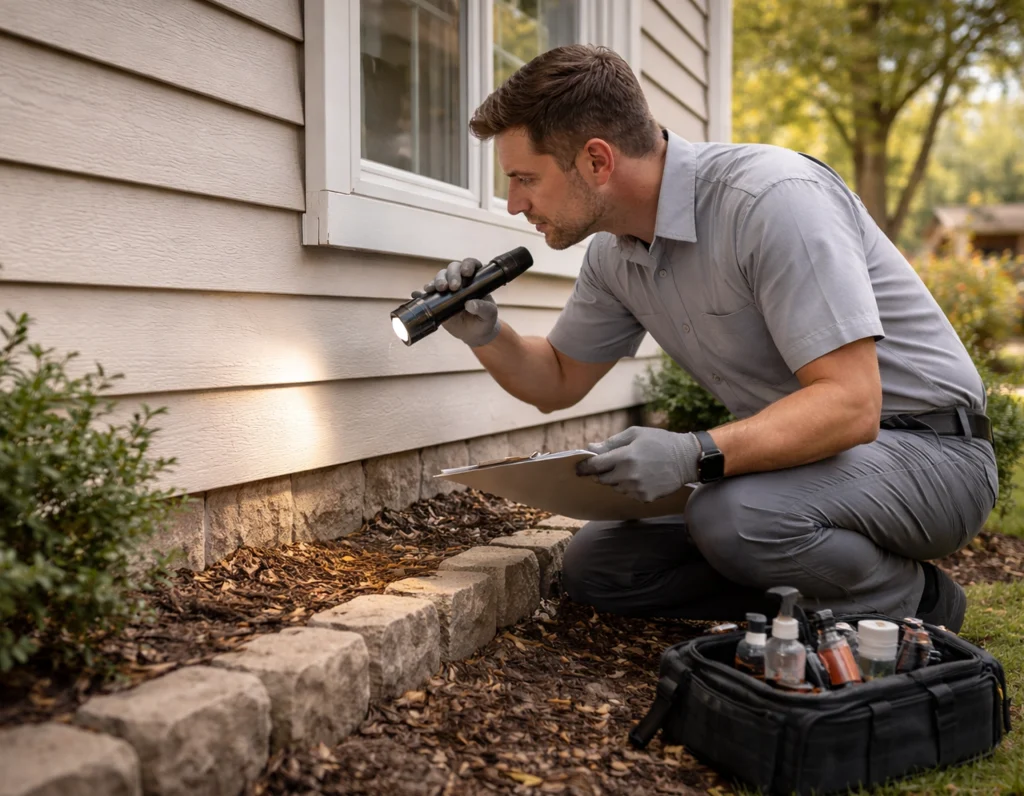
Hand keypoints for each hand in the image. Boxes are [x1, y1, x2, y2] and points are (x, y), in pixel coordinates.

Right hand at [412, 258, 500, 347]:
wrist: (474, 333)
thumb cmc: (485, 320)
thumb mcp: (489, 315)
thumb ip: (483, 308)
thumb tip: (470, 304)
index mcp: (475, 279)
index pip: (471, 264)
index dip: (468, 265)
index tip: (466, 273)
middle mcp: (460, 280)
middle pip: (453, 269)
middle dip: (451, 275)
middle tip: (452, 287)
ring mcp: (447, 289)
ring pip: (440, 277)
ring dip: (437, 281)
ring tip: (438, 289)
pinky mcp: (437, 299)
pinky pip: (428, 293)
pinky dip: (421, 293)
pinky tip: (417, 294)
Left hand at [576, 426, 702, 501]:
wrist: (686, 459)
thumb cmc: (660, 441)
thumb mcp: (635, 434)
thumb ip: (611, 442)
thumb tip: (590, 448)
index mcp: (624, 456)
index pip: (595, 465)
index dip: (585, 466)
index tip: (579, 467)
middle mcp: (628, 475)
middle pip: (602, 479)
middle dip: (602, 472)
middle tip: (611, 464)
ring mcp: (636, 488)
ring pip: (615, 487)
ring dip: (617, 479)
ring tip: (633, 468)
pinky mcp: (644, 497)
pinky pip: (628, 493)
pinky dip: (630, 487)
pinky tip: (642, 477)